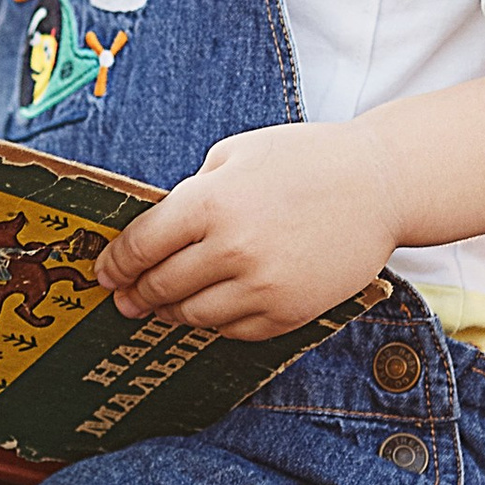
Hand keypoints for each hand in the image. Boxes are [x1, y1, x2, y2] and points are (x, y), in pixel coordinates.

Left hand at [96, 118, 400, 340]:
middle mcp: (231, 250)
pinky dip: (215, 321)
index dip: (115, 264)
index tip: (105, 273)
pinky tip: (210, 308)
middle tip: (125, 297)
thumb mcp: (236, 154)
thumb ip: (192, 193)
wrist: (380, 185)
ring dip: (171, 312)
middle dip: (136, 293)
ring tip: (162, 306)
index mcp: (210, 203)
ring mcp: (262, 287)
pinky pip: (233, 330)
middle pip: (160, 286)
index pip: (140, 246)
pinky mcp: (288, 313)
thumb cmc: (306, 160)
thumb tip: (157, 234)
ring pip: (192, 316)